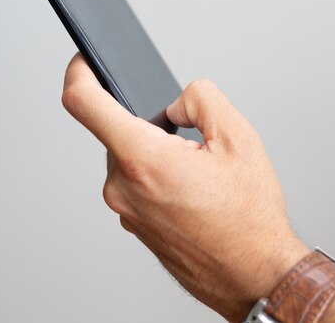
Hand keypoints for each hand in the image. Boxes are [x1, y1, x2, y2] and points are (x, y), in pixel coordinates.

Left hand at [62, 53, 309, 321]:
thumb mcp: (239, 139)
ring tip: (198, 173)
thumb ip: (202, 99)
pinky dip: (158, 176)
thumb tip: (175, 102)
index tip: (86, 61)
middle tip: (190, 139)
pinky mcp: (135, 226)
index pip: (84, 102)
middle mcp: (123, 188)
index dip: (80, 71)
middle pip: (117, 130)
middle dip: (150, 123)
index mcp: (143, 160)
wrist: (254, 274)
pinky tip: (193, 191)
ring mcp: (127, 211)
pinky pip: (136, 185)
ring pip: (130, 158)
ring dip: (157, 152)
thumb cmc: (250, 218)